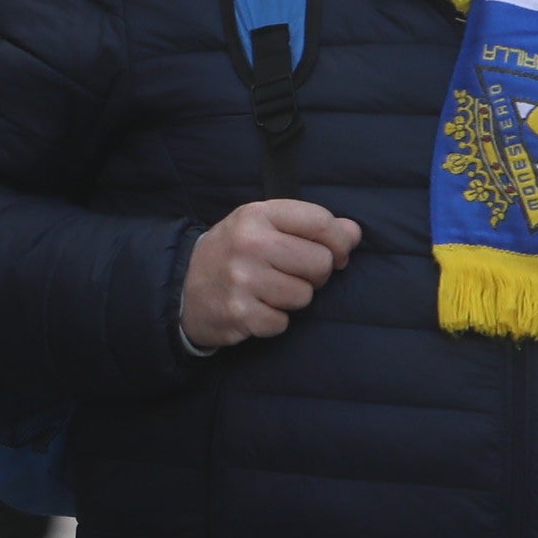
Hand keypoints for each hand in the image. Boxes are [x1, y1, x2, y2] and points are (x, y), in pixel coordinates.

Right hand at [183, 199, 363, 348]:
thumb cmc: (234, 253)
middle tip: (295, 275)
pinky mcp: (239, 313)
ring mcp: (243, 280)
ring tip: (271, 291)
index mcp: (258, 214)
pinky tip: (257, 308)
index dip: (340, 242)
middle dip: (316, 274)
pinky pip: (283, 323)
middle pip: (320, 263)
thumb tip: (354, 234)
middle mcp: (250, 243)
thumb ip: (310, 226)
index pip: (321, 222)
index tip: (339, 254)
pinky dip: (274, 321)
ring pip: (304, 296)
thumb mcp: (264, 226)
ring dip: (294, 299)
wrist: (183, 287)